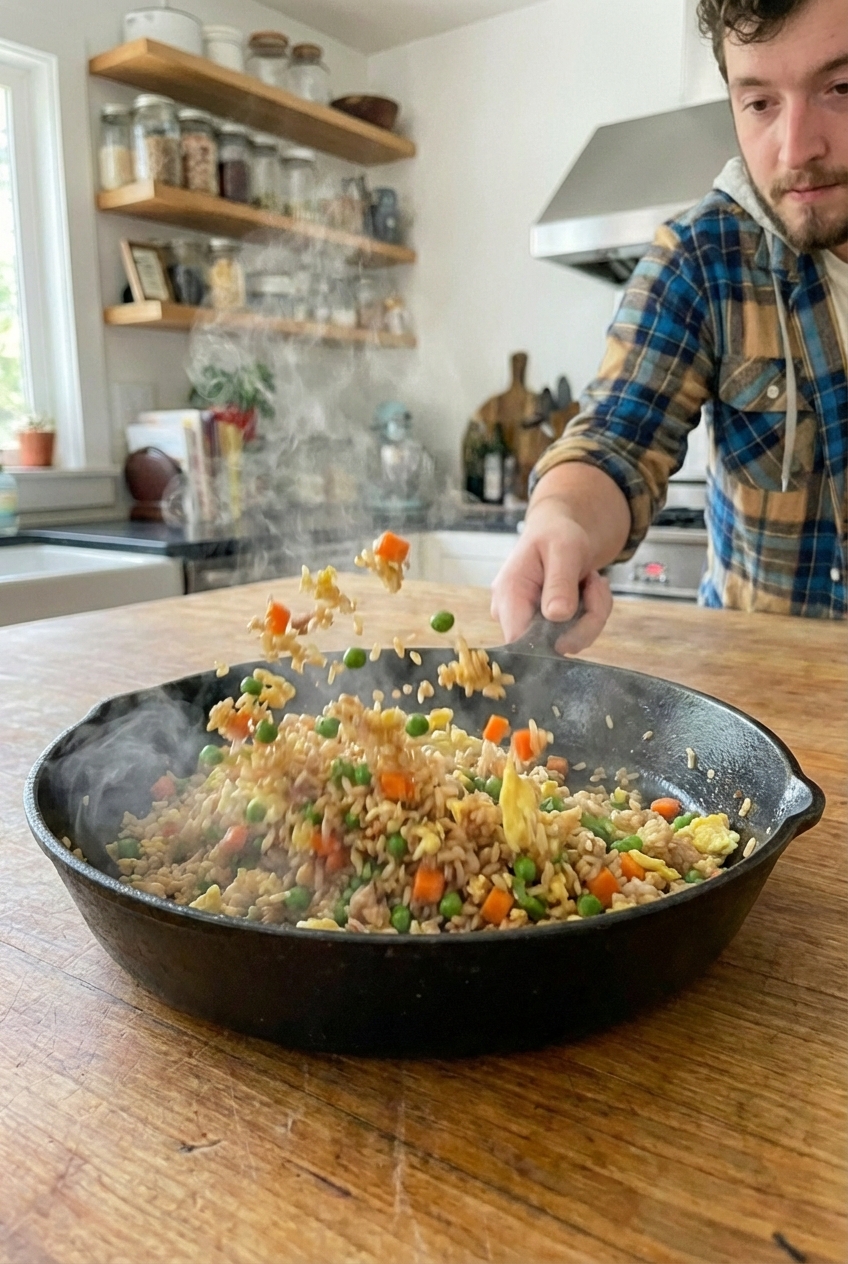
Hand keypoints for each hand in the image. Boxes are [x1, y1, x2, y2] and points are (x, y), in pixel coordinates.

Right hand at [490, 497, 613, 653]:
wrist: (560, 531)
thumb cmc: (556, 534)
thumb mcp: (564, 550)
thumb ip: (560, 582)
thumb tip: (557, 615)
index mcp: (508, 594)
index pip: (520, 642)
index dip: (551, 641)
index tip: (577, 613)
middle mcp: (513, 615)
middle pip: (550, 645)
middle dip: (585, 620)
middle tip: (594, 584)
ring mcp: (529, 624)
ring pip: (570, 642)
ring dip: (592, 615)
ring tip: (592, 581)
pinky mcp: (546, 628)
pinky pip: (576, 636)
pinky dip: (591, 616)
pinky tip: (589, 590)